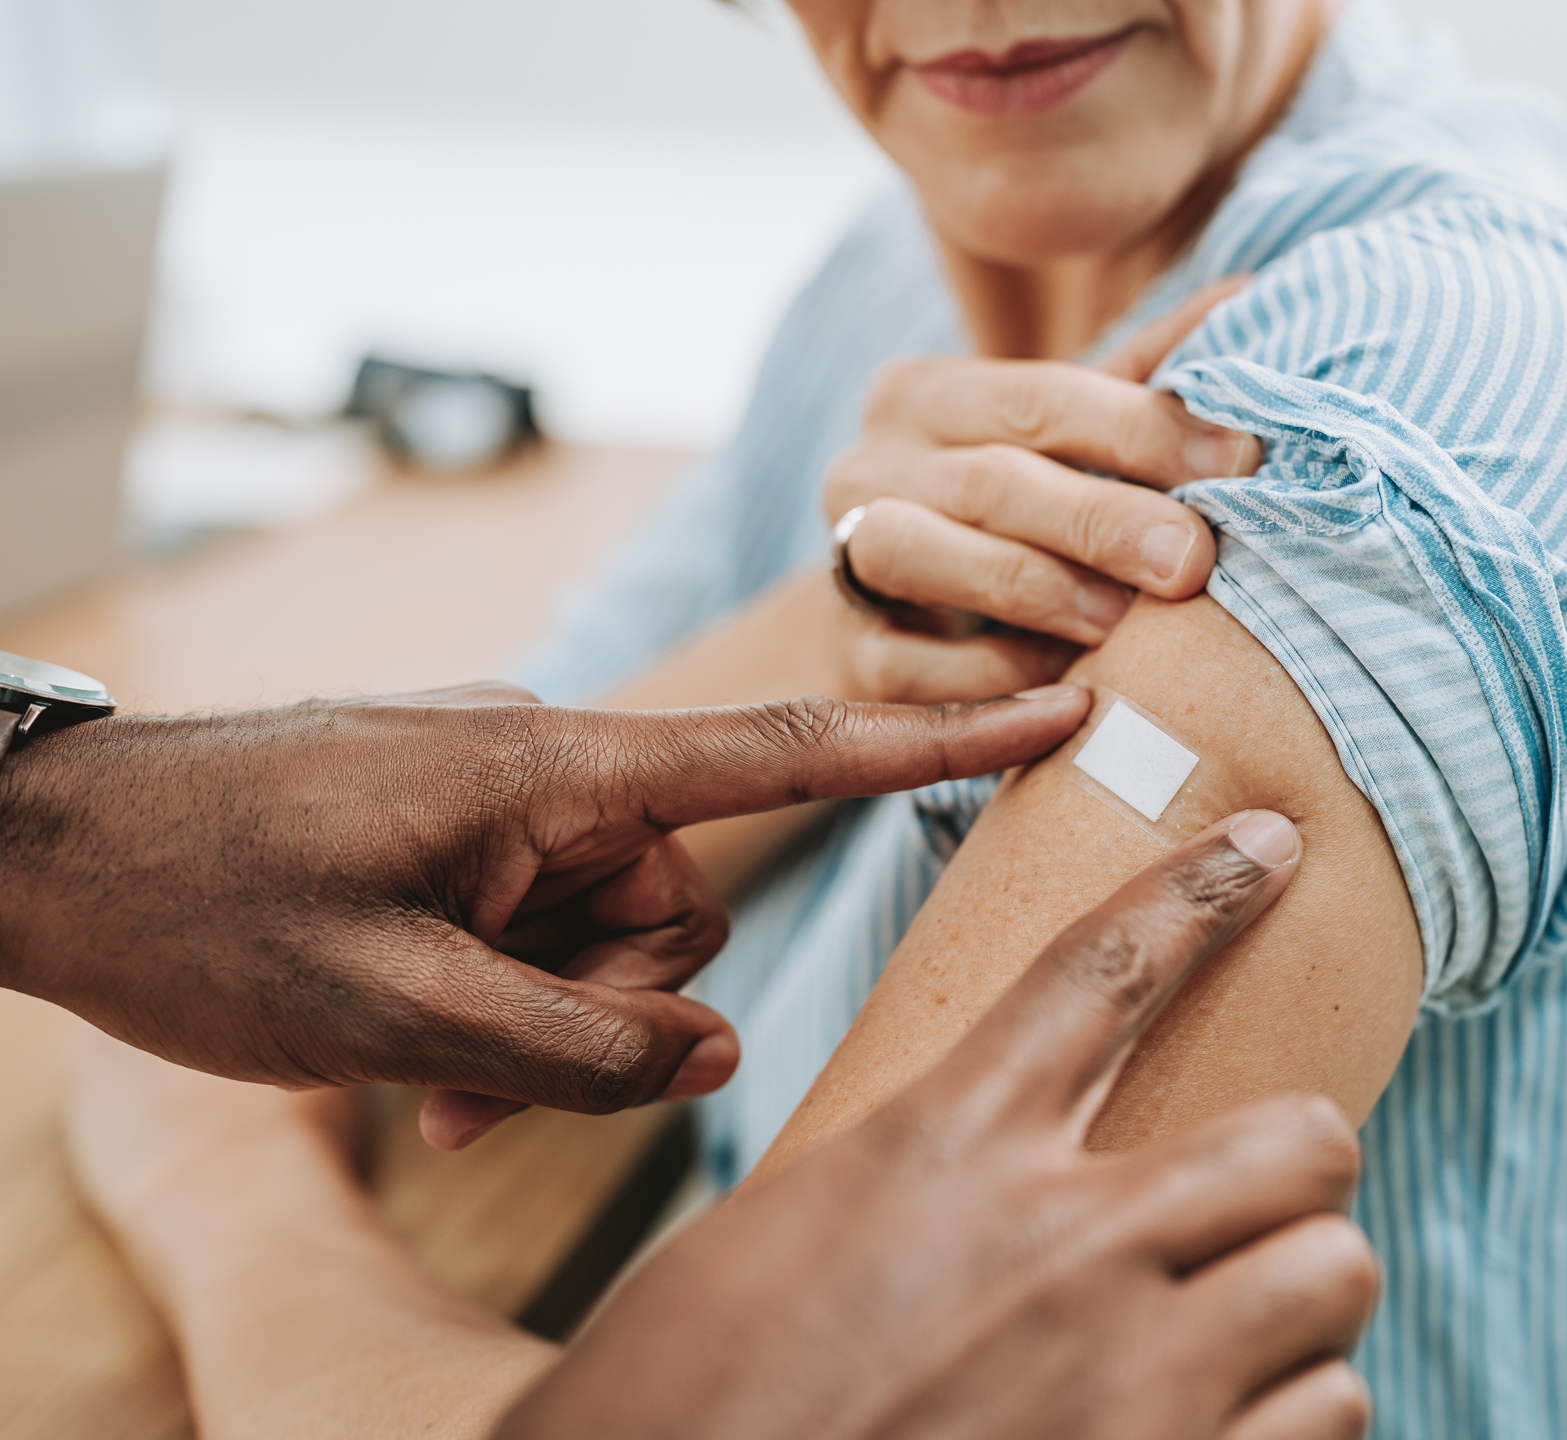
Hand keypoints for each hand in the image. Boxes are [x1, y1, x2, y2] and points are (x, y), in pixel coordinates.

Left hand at [0, 681, 1090, 1147]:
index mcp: (552, 769)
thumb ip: (577, 1039)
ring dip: (541, 1023)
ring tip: (426, 1085)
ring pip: (605, 932)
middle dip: (607, 1010)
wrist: (46, 850)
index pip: (782, 749)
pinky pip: (536, 921)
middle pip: (676, 902)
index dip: (933, 738)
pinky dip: (503, 999)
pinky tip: (418, 1062)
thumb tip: (713, 1051)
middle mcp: (545, 766)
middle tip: (481, 1085)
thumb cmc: (199, 906)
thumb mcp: (394, 1006)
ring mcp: (500, 795)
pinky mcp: (460, 826)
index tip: (1056, 707)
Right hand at [500, 811, 1375, 1439]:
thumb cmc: (688, 1399)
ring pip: (1334, 1280)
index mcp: (948, 1151)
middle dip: (1297, 1164)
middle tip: (1249, 1204)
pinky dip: (1293, 1417)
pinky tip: (1226, 1426)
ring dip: (1297, 1304)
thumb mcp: (775, 1237)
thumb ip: (910, 1179)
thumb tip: (993, 1162)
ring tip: (1235, 1331)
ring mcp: (1135, 1381)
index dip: (1202, 888)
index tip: (1271, 846)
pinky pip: (1329, 1418)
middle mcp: (1064, 1246)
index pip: (1107, 968)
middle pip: (1299, 1136)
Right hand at [822, 277, 1260, 704]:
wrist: (903, 618)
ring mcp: (843, 557)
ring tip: (1123, 622)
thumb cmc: (1013, 514)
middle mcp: (866, 465)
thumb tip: (1252, 295)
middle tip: (1192, 559)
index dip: (1143, 428)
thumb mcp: (1071, 440)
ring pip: (916, 554)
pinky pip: (909, 666)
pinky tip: (1067, 691)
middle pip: (988, 480)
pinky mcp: (849, 654)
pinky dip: (990, 678)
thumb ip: (1144, 378)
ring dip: (1032, 588)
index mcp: (924, 394)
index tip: (1242, 460)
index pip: (1041, 396)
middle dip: (1099, 520)